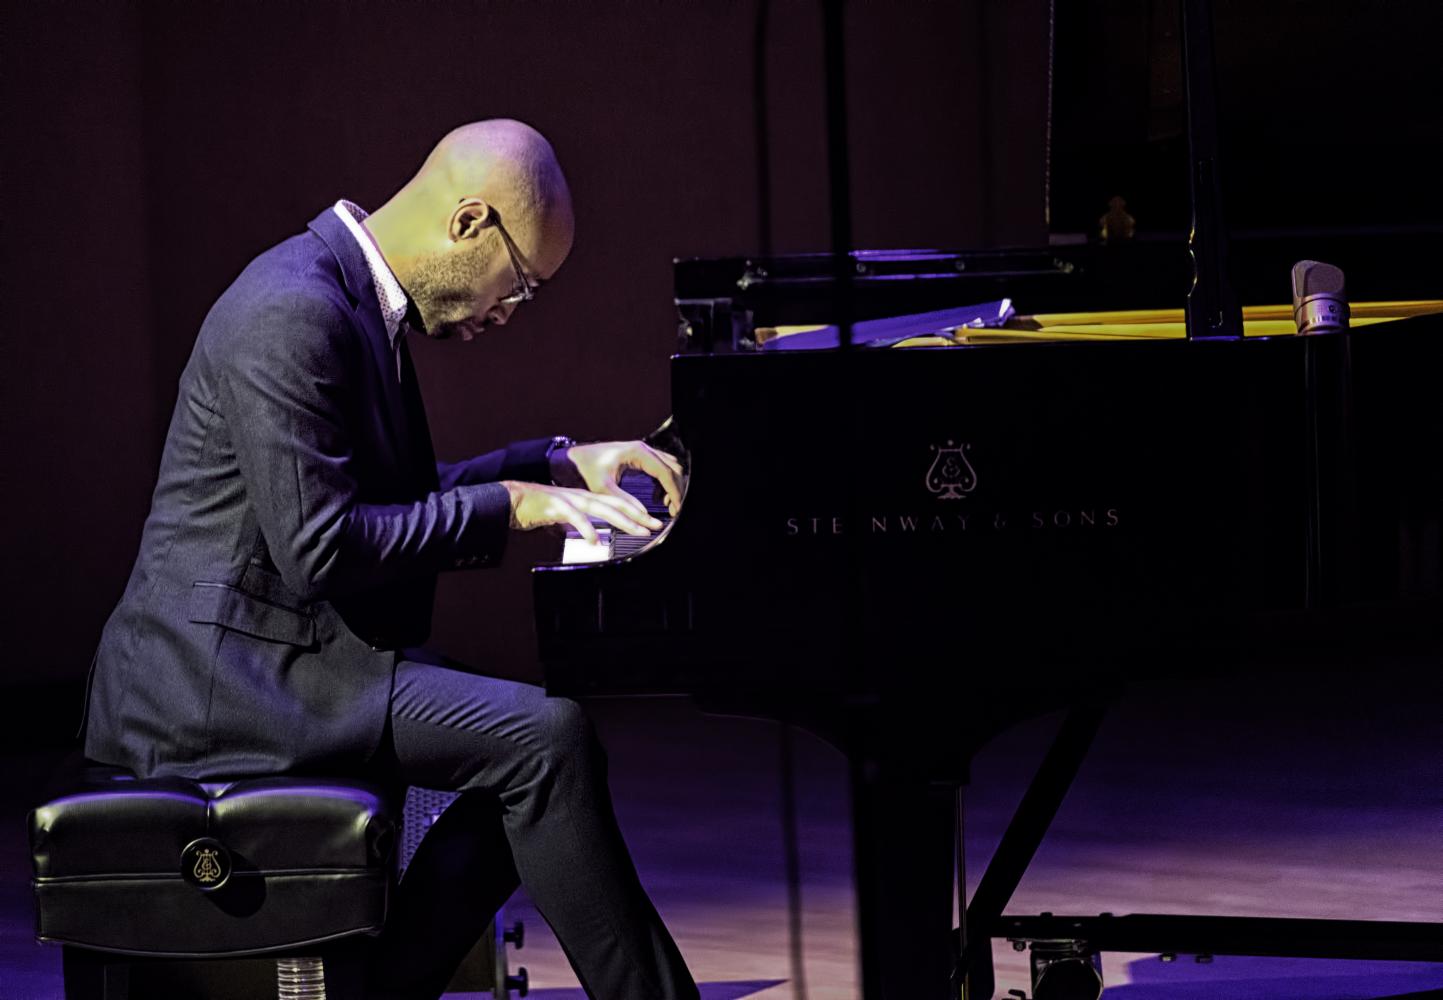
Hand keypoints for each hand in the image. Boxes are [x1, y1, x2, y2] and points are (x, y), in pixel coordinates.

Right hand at [502, 480, 662, 544]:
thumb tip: (593, 536)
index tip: (651, 522)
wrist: (512, 499)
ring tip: (637, 531)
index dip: (635, 512)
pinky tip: (595, 540)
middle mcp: (582, 495)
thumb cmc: (538, 509)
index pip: (616, 503)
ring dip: (622, 521)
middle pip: (616, 505)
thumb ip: (581, 523)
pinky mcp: (556, 506)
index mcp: (585, 497)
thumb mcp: (565, 516)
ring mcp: (570, 499)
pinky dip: (587, 529)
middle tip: (655, 526)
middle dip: (638, 516)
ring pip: (602, 509)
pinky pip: (575, 518)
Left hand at [555, 440, 683, 515]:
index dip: (675, 492)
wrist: (570, 459)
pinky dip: (664, 483)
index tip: (677, 509)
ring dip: (672, 485)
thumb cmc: (583, 469)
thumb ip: (625, 503)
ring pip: (669, 467)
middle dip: (677, 489)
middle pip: (672, 468)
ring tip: (668, 506)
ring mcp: (641, 451)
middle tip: (675, 510)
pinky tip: (658, 498)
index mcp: (638, 452)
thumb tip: (645, 517)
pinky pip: (660, 468)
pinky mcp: (638, 457)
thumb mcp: (603, 489)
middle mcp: (642, 449)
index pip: (666, 473)